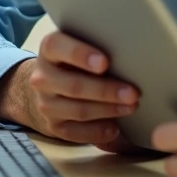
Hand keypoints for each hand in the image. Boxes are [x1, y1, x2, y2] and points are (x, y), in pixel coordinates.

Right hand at [0, 31, 139, 146]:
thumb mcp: (82, 43)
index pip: (58, 47)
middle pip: (74, 85)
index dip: (81, 55)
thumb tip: (131, 50)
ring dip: (108, 110)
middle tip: (133, 93)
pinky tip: (114, 129)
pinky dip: (97, 132)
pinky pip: (75, 133)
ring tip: (131, 107)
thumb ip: (98, 42)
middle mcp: (42, 77)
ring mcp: (46, 103)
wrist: (51, 82)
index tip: (105, 63)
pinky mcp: (53, 125)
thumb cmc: (78, 57)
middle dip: (106, 91)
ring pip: (78, 110)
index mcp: (50, 48)